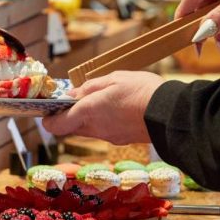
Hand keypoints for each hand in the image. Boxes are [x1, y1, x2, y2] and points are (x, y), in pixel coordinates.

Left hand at [42, 71, 163, 143]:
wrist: (170, 114)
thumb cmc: (142, 91)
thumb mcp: (113, 79)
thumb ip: (90, 87)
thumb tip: (72, 94)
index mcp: (89, 111)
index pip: (57, 125)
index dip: (49, 119)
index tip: (49, 109)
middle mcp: (95, 128)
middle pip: (70, 128)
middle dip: (68, 115)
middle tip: (74, 99)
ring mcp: (108, 136)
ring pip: (87, 130)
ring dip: (85, 118)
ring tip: (98, 100)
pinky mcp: (121, 140)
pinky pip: (103, 131)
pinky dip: (102, 121)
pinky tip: (115, 109)